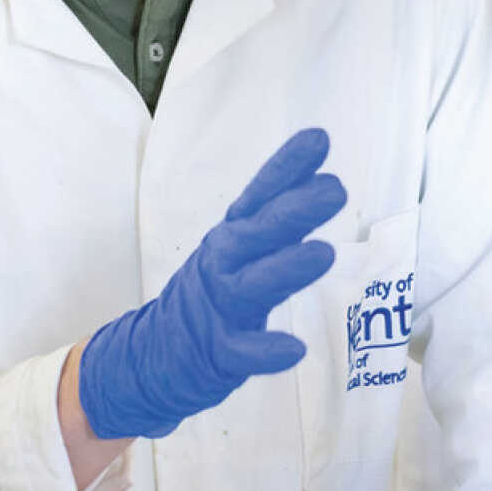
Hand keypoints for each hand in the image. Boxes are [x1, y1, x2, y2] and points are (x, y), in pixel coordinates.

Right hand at [76, 126, 346, 439]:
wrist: (155, 351)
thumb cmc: (216, 287)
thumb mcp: (244, 244)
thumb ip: (282, 214)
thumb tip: (325, 177)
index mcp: (235, 233)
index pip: (261, 193)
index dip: (287, 167)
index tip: (319, 139)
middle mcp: (225, 261)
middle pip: (258, 231)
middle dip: (295, 209)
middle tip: (336, 189)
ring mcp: (220, 306)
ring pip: (254, 285)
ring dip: (287, 268)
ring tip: (325, 253)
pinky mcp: (219, 351)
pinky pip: (242, 352)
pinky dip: (265, 351)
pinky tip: (294, 349)